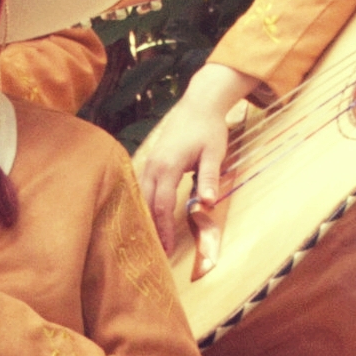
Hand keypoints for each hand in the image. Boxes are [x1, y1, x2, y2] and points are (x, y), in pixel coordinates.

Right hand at [134, 60, 258, 268]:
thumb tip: (207, 203)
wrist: (200, 103)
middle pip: (146, 203)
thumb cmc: (209, 128)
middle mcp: (153, 164)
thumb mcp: (215, 152)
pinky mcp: (152, 160)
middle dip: (150, 228)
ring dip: (144, 217)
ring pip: (140, 195)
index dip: (162, 230)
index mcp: (167, 166)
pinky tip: (146, 217)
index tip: (165, 250)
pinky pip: (142, 186)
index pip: (161, 205)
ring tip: (149, 239)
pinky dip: (143, 203)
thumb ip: (210, 177)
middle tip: (154, 252)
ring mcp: (150, 161)